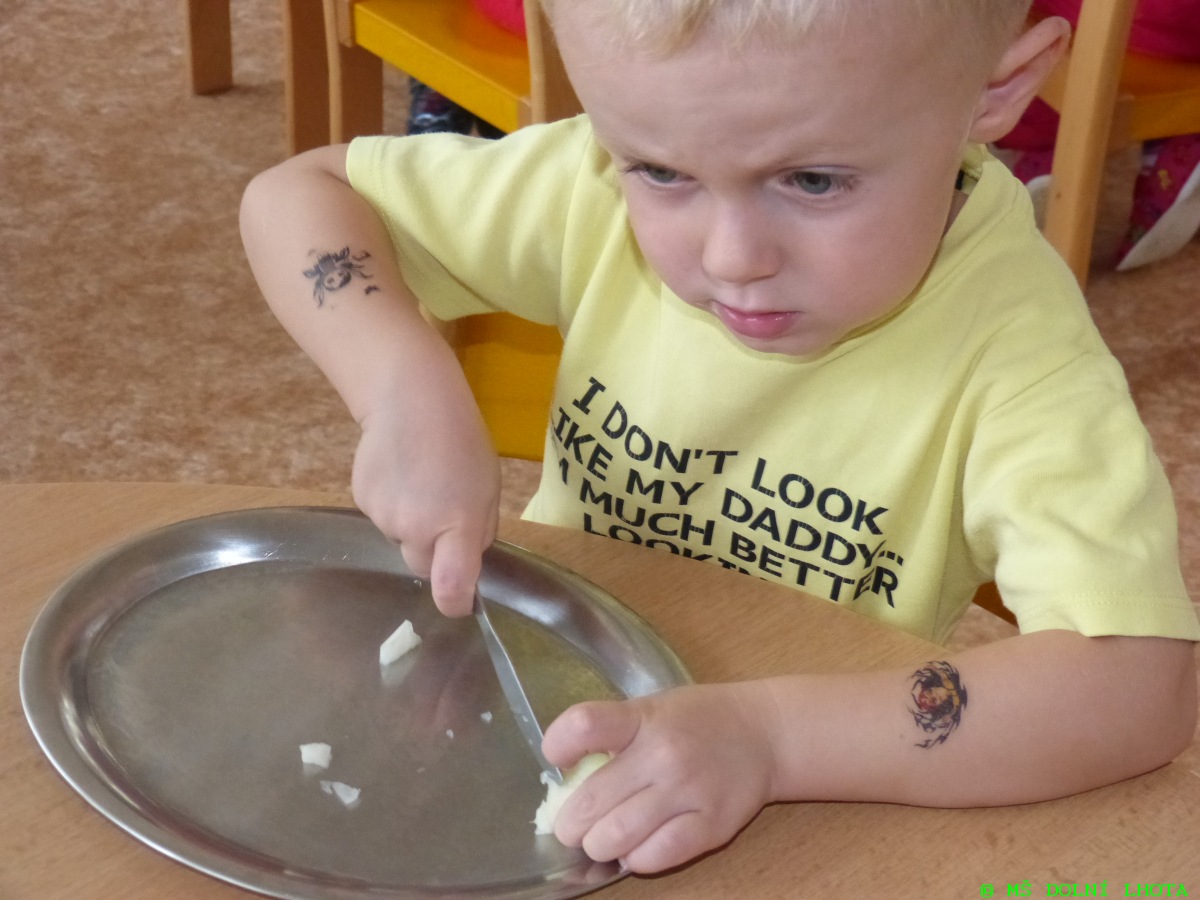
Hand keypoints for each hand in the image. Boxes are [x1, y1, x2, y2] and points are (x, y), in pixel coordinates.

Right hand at [351, 395, 499, 615]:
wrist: (409, 397)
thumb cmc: (461, 440)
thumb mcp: (488, 488)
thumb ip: (478, 531)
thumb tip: (467, 562)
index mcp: (457, 525)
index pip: (450, 586)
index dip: (455, 603)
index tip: (461, 602)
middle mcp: (416, 528)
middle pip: (422, 567)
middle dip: (433, 553)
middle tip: (443, 515)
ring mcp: (383, 516)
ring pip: (400, 539)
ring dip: (411, 523)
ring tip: (421, 481)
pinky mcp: (360, 500)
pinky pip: (381, 517)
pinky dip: (391, 504)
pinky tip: (400, 473)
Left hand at [541, 682, 779, 872]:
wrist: (765, 733)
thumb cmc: (699, 720)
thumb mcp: (653, 709)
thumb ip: (613, 735)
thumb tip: (565, 777)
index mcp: (643, 718)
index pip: (583, 726)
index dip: (558, 745)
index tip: (558, 759)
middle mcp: (663, 754)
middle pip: (590, 800)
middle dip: (570, 823)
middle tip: (574, 824)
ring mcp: (688, 791)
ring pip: (616, 837)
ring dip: (598, 845)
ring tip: (602, 839)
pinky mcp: (711, 826)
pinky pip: (655, 856)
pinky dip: (635, 858)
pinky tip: (636, 847)